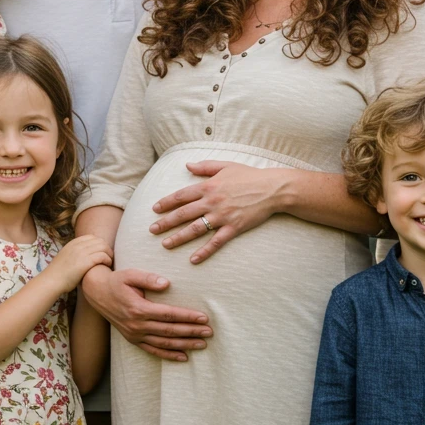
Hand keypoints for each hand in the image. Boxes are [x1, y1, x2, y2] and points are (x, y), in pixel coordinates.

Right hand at [44, 235, 113, 293]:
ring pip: (103, 247)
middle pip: (100, 241)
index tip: (103, 252)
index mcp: (73, 243)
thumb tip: (86, 255)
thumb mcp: (66, 257)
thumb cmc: (59, 274)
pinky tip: (107, 266)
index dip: (100, 244)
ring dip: (109, 254)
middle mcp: (78, 245)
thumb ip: (75, 253)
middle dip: (107, 248)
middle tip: (109, 258)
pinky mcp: (85, 262)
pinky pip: (102, 256)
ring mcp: (81, 252)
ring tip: (109, 262)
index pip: (92, 237)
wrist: (51, 281)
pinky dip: (107, 260)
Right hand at [80, 265, 211, 361]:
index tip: (204, 318)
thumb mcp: (130, 274)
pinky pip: (153, 350)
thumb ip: (148, 278)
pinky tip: (184, 357)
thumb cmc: (117, 281)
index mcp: (138, 308)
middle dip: (191, 332)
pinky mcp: (133, 340)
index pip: (169, 315)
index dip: (187, 317)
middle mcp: (137, 325)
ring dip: (184, 345)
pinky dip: (169, 355)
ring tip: (202, 344)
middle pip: (170, 331)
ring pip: (164, 343)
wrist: (97, 293)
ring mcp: (134, 334)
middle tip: (209, 332)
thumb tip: (166, 284)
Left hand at [148, 160, 282, 263]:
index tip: (154, 209)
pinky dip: (204, 252)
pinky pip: (216, 242)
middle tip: (152, 230)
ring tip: (166, 244)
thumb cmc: (249, 175)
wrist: (272, 188)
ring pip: (196, 229)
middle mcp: (212, 201)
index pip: (182, 195)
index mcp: (209, 186)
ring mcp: (223, 216)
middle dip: (166, 222)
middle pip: (183, 213)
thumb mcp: (226, 165)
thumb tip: (187, 165)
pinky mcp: (234, 228)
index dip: (166, 202)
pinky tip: (193, 259)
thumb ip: (205, 166)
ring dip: (179, 237)